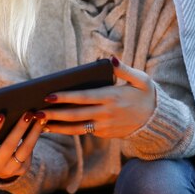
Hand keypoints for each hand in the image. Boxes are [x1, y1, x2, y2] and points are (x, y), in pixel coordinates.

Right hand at [0, 112, 45, 179]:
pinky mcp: (21, 170)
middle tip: (27, 113)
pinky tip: (40, 126)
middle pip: (9, 145)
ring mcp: (9, 169)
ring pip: (24, 149)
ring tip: (38, 118)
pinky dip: (35, 138)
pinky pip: (30, 152)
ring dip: (33, 132)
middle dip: (19, 128)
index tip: (0, 115)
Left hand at [40, 56, 155, 138]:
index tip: (49, 95)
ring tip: (40, 124)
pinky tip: (53, 127)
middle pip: (76, 115)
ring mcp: (105, 126)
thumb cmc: (147, 95)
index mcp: (112, 97)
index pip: (84, 98)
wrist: (157, 121)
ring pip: (77, 128)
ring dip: (57, 127)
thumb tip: (110, 59)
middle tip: (36, 112)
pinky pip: (83, 132)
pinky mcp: (104, 134)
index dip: (66, 97)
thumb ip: (124, 70)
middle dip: (55, 114)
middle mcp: (106, 114)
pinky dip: (68, 130)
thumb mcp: (141, 80)